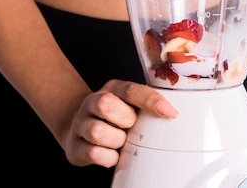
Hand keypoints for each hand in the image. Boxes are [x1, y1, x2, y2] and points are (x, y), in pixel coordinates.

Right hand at [62, 79, 177, 167]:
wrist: (79, 127)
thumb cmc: (114, 115)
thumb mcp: (129, 103)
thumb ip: (145, 103)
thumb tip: (171, 113)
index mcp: (112, 88)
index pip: (131, 90)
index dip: (151, 101)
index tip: (170, 113)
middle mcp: (93, 102)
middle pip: (106, 105)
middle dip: (125, 120)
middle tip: (131, 127)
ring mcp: (81, 123)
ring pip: (97, 131)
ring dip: (116, 141)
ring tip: (122, 141)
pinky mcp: (75, 145)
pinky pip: (92, 153)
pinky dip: (108, 157)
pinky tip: (113, 155)